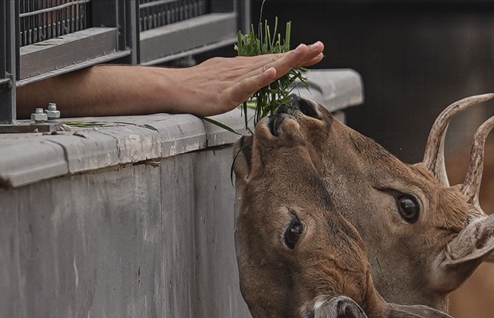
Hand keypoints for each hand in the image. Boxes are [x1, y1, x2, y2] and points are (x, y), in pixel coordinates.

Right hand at [169, 41, 324, 115]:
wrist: (174, 88)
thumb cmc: (197, 86)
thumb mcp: (227, 79)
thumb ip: (244, 78)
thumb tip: (258, 74)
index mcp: (245, 68)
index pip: (275, 60)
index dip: (296, 57)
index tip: (315, 53)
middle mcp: (243, 69)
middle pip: (275, 61)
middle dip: (299, 56)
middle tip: (320, 48)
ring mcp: (235, 79)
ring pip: (265, 69)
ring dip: (285, 61)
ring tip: (303, 53)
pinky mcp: (227, 92)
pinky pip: (245, 85)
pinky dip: (259, 79)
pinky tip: (272, 73)